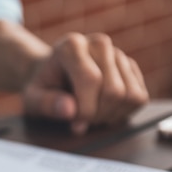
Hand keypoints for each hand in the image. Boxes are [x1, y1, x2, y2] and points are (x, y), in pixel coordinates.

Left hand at [22, 33, 148, 134]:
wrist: (52, 76)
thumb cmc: (42, 88)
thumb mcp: (32, 99)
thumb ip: (46, 104)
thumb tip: (69, 110)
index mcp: (72, 45)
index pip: (91, 80)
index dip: (86, 110)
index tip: (75, 126)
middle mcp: (99, 44)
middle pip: (114, 91)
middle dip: (98, 115)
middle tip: (81, 122)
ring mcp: (118, 54)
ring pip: (131, 96)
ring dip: (111, 116)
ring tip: (91, 116)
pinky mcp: (131, 68)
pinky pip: (140, 98)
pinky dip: (123, 113)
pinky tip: (103, 112)